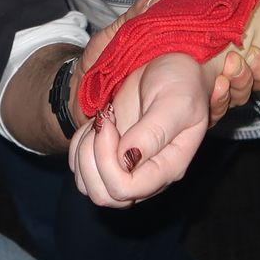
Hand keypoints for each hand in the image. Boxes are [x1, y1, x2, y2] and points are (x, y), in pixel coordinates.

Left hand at [70, 52, 208, 207]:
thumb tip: (127, 161)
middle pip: (104, 195)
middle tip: (103, 121)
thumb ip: (153, 133)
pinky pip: (80, 167)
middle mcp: (146, 174)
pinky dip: (78, 146)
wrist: (171, 64)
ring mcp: (126, 167)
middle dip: (92, 158)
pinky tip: (96, 124)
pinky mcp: (110, 156)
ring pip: (88, 185)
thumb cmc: (181, 82)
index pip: (126, 189)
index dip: (108, 161)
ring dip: (83, 152)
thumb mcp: (175, 102)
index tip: (110, 121)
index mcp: (167, 167)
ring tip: (101, 121)